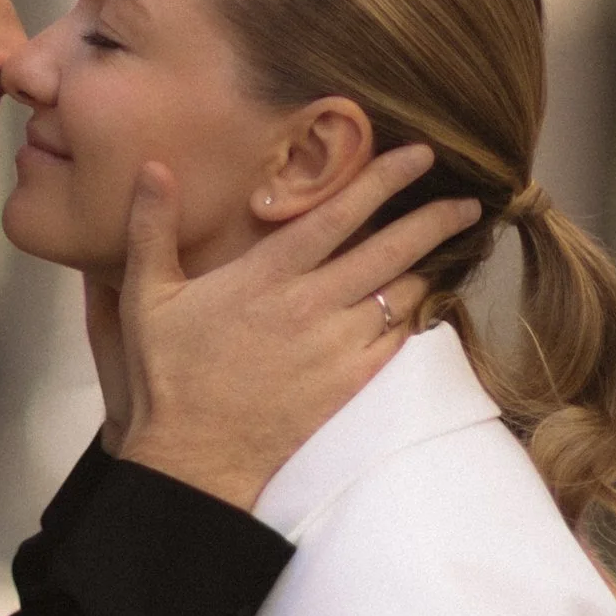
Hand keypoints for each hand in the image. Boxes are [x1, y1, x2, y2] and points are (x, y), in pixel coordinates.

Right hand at [106, 149, 482, 509]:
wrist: (194, 460)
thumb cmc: (168, 378)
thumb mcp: (147, 297)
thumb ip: (151, 228)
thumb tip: (152, 167)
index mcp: (266, 276)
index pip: (338, 213)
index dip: (384, 179)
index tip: (419, 155)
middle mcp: (311, 305)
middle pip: (391, 250)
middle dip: (435, 220)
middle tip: (468, 203)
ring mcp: (336, 348)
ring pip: (403, 296)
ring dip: (426, 271)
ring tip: (444, 255)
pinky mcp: (350, 385)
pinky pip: (400, 343)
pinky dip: (416, 321)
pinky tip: (422, 309)